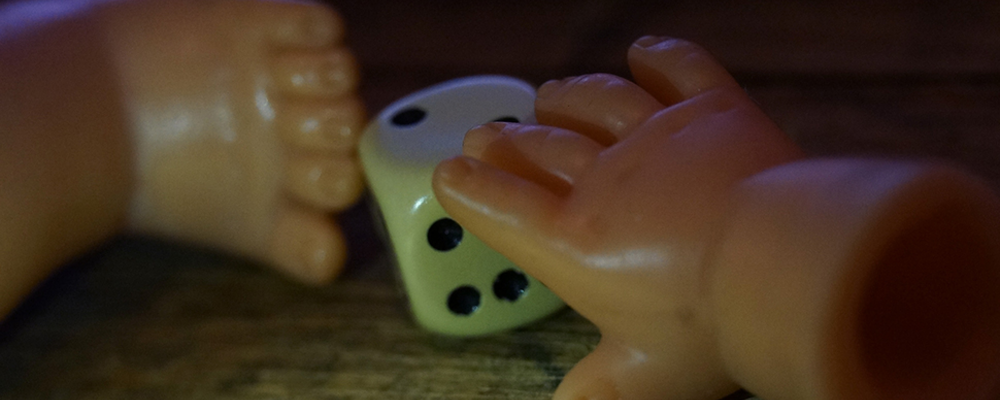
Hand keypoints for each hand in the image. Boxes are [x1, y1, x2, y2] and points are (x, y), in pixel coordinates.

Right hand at [433, 36, 801, 398]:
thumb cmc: (711, 328)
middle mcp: (603, 179)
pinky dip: (660, 57)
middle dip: (506, 141)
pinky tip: (643, 51)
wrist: (781, 267)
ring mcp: (655, 137)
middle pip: (539, 148)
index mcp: (574, 242)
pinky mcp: (711, 109)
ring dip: (566, 97)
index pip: (502, 206)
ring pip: (595, 102)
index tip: (449, 174)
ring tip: (548, 95)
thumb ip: (597, 393)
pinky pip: (678, 69)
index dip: (469, 188)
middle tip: (486, 133)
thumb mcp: (645, 377)